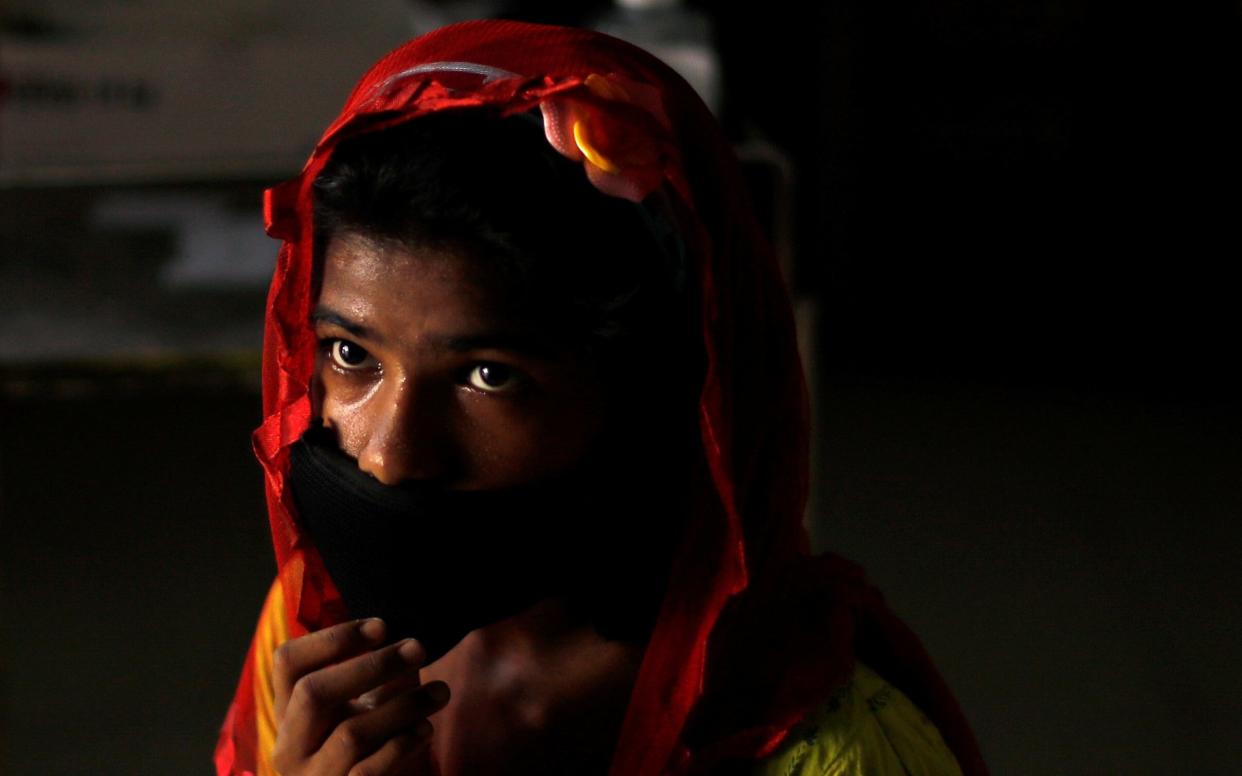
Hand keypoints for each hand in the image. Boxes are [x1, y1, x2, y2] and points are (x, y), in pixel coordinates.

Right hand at [271, 618, 448, 774]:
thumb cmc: (371, 744)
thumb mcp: (363, 705)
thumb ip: (375, 673)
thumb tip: (408, 641)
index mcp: (288, 711)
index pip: (288, 662)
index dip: (333, 638)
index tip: (381, 626)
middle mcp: (290, 746)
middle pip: (313, 692)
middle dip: (372, 665)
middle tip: (418, 648)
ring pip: (350, 735)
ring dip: (403, 706)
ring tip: (440, 691)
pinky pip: (368, 772)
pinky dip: (401, 745)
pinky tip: (426, 728)